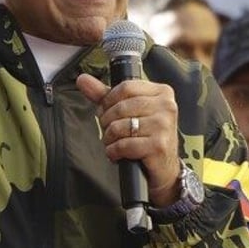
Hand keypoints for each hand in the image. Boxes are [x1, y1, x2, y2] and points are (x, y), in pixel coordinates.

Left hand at [76, 73, 180, 206]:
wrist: (164, 168)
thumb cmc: (147, 136)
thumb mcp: (128, 111)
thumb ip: (104, 94)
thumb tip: (82, 79)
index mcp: (162, 92)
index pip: (126, 87)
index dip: (108, 100)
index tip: (106, 111)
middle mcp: (166, 106)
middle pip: (121, 107)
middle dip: (107, 121)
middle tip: (109, 130)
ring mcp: (164, 126)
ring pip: (120, 126)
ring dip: (109, 138)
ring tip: (114, 142)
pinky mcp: (158, 146)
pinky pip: (124, 144)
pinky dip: (114, 151)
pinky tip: (117, 153)